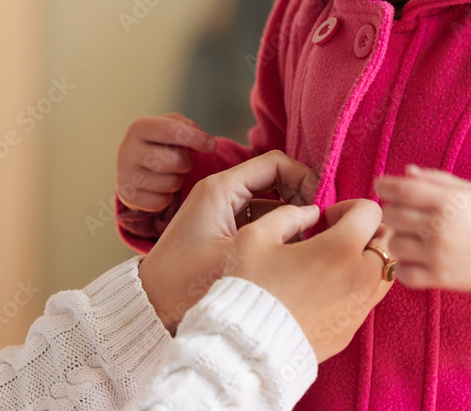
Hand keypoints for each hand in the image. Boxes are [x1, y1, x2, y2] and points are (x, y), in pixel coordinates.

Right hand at [116, 113, 217, 211]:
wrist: (132, 165)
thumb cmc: (160, 141)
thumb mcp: (172, 125)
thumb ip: (190, 128)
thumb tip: (206, 143)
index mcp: (140, 127)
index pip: (171, 131)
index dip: (196, 139)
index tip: (212, 146)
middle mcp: (127, 150)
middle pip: (174, 161)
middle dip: (187, 162)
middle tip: (184, 161)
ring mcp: (125, 175)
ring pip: (170, 183)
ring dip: (178, 180)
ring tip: (171, 173)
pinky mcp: (128, 197)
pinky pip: (161, 202)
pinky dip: (168, 197)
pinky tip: (162, 187)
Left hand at [138, 150, 319, 332]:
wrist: (149, 307)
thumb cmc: (186, 283)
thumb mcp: (239, 253)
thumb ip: (281, 230)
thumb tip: (316, 215)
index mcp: (221, 188)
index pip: (275, 163)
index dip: (303, 176)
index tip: (321, 202)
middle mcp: (221, 192)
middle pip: (274, 178)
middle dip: (300, 195)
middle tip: (320, 220)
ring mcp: (222, 210)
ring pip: (269, 199)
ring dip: (291, 214)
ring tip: (310, 236)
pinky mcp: (222, 228)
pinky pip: (258, 218)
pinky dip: (277, 227)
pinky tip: (292, 248)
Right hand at [224, 199, 394, 362]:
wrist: (247, 347)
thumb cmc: (251, 287)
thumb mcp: (256, 236)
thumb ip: (288, 215)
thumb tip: (310, 213)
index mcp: (342, 248)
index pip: (371, 211)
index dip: (349, 207)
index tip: (328, 219)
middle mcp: (361, 276)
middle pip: (388, 241)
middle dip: (366, 232)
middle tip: (337, 237)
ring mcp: (360, 307)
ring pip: (384, 272)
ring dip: (367, 260)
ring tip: (334, 264)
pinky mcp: (352, 330)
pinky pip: (367, 300)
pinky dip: (357, 288)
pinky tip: (326, 290)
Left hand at [374, 165, 470, 291]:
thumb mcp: (466, 190)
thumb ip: (434, 179)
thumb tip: (405, 172)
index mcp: (447, 201)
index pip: (402, 190)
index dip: (385, 186)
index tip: (380, 185)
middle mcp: (440, 227)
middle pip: (392, 216)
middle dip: (391, 211)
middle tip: (400, 212)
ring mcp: (438, 254)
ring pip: (394, 244)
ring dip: (397, 239)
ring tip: (410, 236)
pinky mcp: (440, 278)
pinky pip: (403, 273)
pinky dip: (402, 266)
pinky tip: (412, 258)